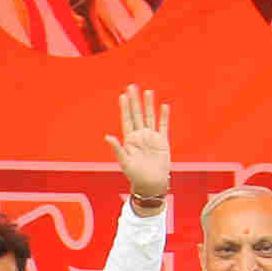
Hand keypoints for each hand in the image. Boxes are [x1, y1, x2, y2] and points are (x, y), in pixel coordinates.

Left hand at [109, 84, 171, 210]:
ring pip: (150, 117)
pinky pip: (163, 126)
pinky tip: (164, 106)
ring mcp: (151, 137)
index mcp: (130, 140)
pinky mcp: (162, 141)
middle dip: (135, 101)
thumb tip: (107, 137)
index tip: (123, 96)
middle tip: (132, 86)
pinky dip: (164, 116)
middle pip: (137, 114)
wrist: (151, 183)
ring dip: (149, 105)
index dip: (125, 108)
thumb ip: (117, 149)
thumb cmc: (135, 175)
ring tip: (148, 92)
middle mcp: (140, 136)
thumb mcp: (124, 162)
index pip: (127, 119)